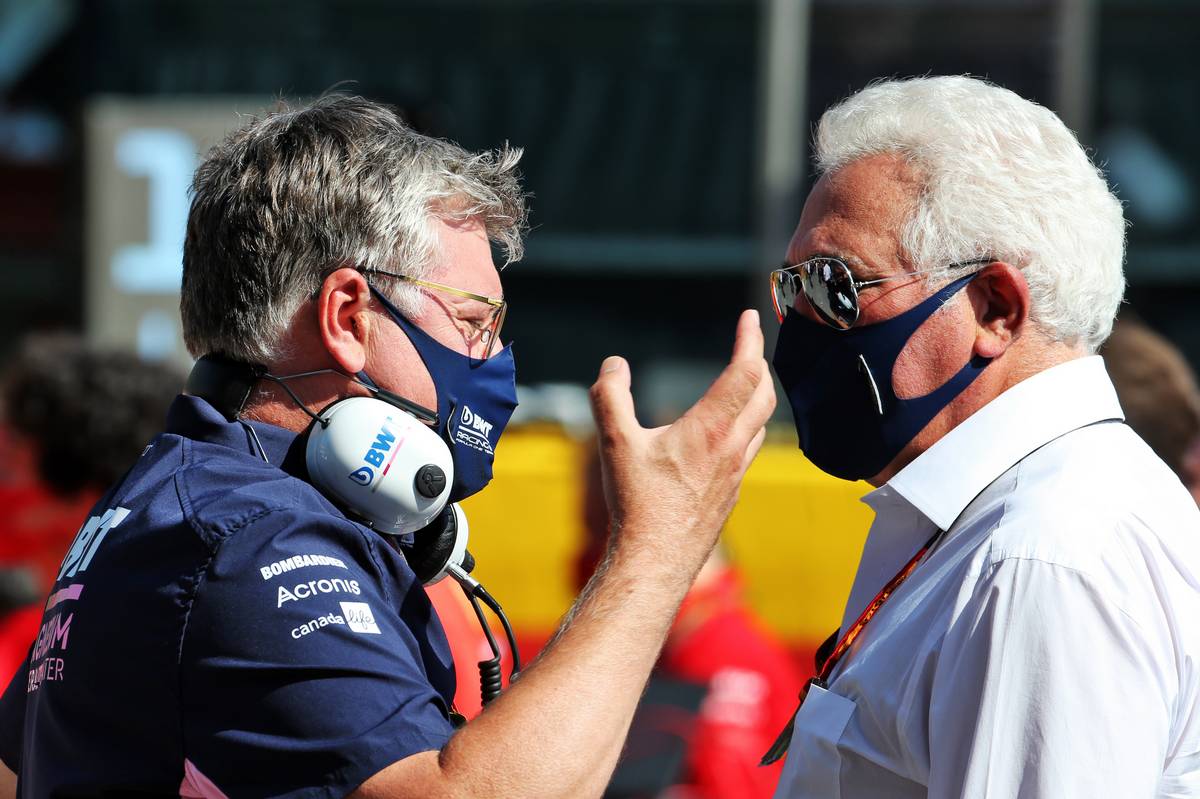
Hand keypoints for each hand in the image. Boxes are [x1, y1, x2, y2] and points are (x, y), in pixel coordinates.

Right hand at [588, 309, 775, 560]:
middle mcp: (733, 448)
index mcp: (711, 429)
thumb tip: (614, 365)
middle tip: (750, 343)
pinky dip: (745, 428)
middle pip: (764, 394)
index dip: (750, 339)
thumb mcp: (614, 443)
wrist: (656, 561)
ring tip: (743, 383)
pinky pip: (748, 450)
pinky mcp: (731, 494)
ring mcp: (736, 473)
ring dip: (757, 397)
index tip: (750, 317)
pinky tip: (726, 435)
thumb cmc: (637, 503)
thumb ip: (609, 396)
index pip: (745, 372)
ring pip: (760, 424)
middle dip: (760, 363)